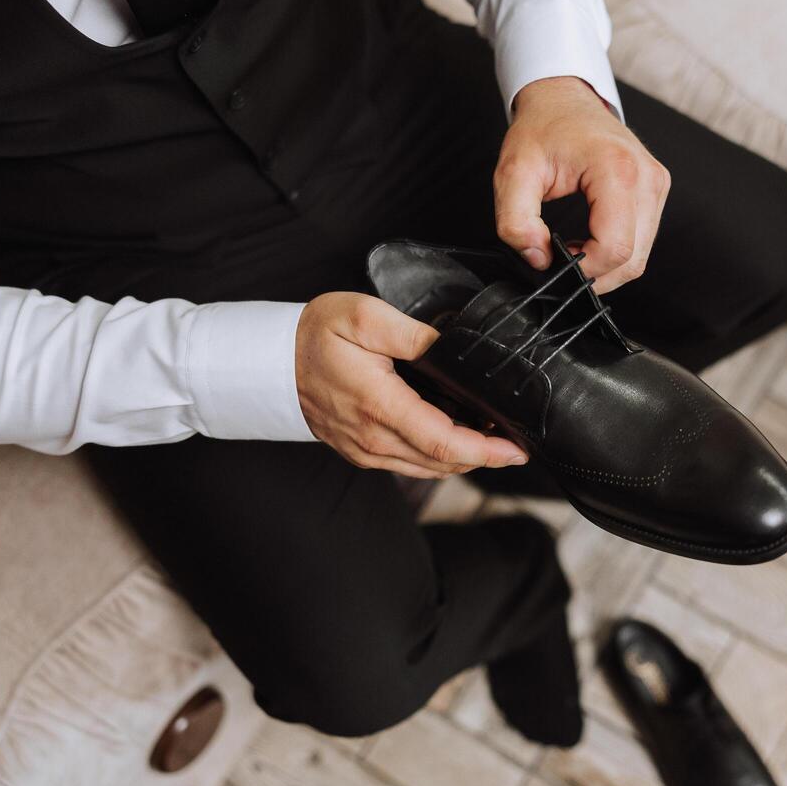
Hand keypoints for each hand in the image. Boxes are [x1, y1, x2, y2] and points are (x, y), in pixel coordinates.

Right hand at [295, 292, 526, 476]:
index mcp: (380, 406)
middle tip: (516, 442)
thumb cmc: (315, 335)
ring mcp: (366, 450)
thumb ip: (414, 335)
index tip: (516, 448)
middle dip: (485, 456)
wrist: (270, 360)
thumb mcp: (365, 316)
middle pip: (443, 463)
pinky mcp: (361, 451)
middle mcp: (373, 438)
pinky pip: (409, 464)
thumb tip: (453, 349)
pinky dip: (438, 457)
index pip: (445, 444)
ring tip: (493, 440)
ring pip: (428, 469)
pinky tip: (455, 438)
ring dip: (464, 459)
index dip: (487, 451)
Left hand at [495, 76, 670, 292]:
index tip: (557, 260)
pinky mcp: (656, 190)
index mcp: (616, 169)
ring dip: (607, 266)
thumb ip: (515, 221)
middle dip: (596, 273)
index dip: (584, 268)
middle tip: (562, 260)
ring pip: (640, 256)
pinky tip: (591, 240)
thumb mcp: (512, 173)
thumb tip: (539, 259)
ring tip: (574, 249)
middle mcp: (646, 176)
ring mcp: (656, 183)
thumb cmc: (542, 128)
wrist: (564, 98)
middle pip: (633, 259)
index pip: (615, 247)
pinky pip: (642, 240)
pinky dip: (617, 251)